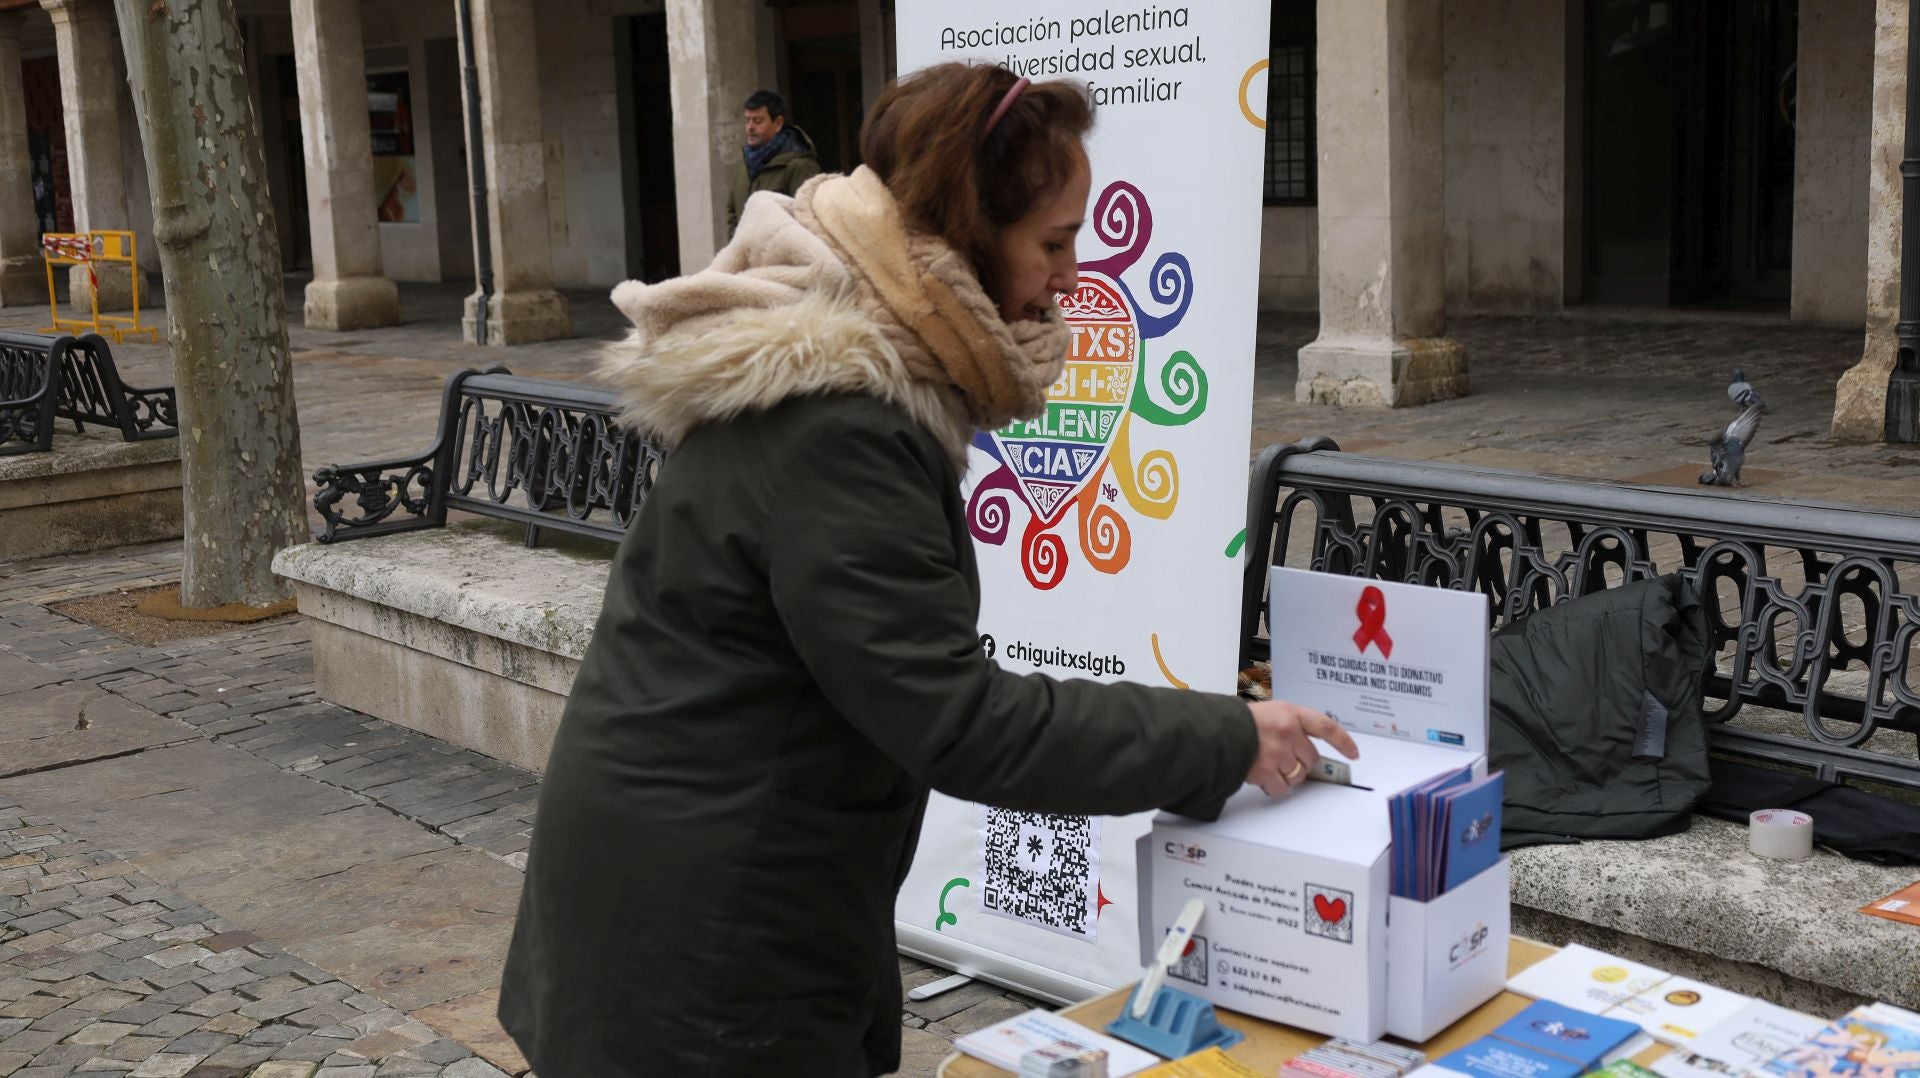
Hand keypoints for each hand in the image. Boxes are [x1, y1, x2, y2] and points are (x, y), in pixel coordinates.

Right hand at [1245, 700, 1360, 796]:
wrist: (1215, 731)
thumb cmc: (1240, 722)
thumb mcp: (1270, 712)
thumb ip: (1291, 725)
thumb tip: (1305, 748)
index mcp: (1291, 713)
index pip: (1326, 727)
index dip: (1343, 742)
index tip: (1353, 753)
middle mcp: (1288, 731)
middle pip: (1311, 758)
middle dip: (1301, 763)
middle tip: (1284, 760)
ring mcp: (1278, 752)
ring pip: (1297, 775)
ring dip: (1286, 776)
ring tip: (1268, 765)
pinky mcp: (1266, 770)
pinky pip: (1281, 788)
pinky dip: (1274, 787)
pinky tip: (1263, 777)